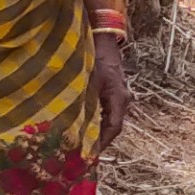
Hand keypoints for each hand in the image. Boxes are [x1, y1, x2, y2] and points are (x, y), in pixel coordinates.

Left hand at [91, 38, 129, 155]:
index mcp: (118, 99)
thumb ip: (82, 102)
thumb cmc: (96, 58)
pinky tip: (84, 125)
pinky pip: (107, 111)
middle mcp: (122, 99)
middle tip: (84, 153)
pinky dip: (97, 120)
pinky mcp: (113, 91)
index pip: (113, 127)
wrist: (105, 39)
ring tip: (83, 143)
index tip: (91, 155)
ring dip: (98, 131)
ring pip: (110, 119)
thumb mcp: (87, 81)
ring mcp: (119, 95)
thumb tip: (71, 125)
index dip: (102, 143)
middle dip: (99, 140)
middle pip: (113, 126)